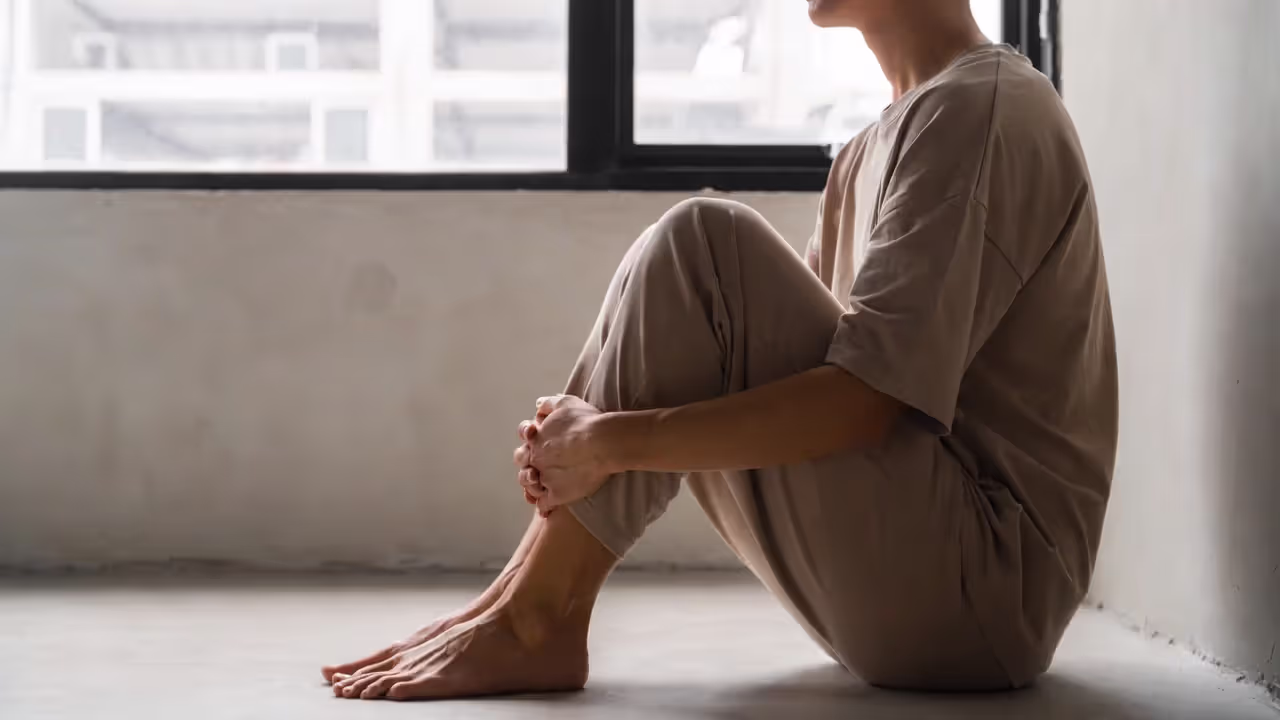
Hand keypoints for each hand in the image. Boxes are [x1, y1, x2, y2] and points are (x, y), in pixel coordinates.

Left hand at [513, 395, 611, 514]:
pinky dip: (543, 507)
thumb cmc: (585, 420)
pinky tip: (547, 510)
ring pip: (530, 486)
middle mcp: (536, 459)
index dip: (531, 442)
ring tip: (544, 486)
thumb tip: (538, 405)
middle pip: (523, 465)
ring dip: (533, 486)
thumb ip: (549, 403)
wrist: (601, 442)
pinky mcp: (557, 495)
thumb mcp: (565, 402)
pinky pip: (543, 504)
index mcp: (536, 439)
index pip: (524, 442)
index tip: (542, 443)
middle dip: (529, 464)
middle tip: (541, 464)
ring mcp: (545, 479)